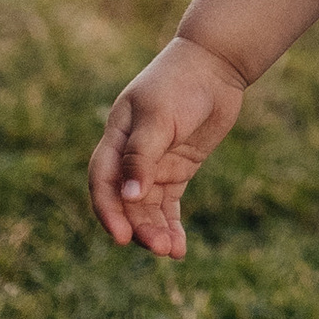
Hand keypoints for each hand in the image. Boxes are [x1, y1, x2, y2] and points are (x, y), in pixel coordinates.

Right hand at [87, 35, 246, 258]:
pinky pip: (168, 204)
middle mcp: (131, 155)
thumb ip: (142, 156)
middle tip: (159, 248)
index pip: (103, 182)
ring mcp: (154, 164)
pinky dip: (171, 224)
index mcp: (116, 137)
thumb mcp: (159, 118)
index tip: (122, 237)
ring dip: (156, 230)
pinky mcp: (177, 169)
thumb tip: (128, 196)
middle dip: (139, 227)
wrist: (215, 66)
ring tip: (171, 251)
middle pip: (126, 202)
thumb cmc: (180, 84)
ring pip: (147, 207)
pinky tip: (179, 246)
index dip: (109, 211)